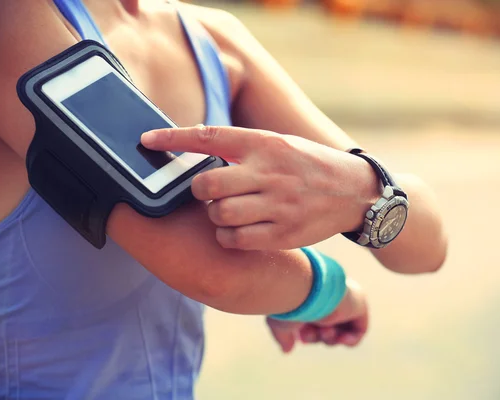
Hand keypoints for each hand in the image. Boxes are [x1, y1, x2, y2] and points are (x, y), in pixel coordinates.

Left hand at [141, 126, 379, 249]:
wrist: (353, 191)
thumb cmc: (308, 164)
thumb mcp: (280, 144)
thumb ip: (243, 148)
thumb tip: (197, 150)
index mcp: (266, 144)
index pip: (209, 137)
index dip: (173, 138)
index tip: (146, 140)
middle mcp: (270, 172)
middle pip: (208, 183)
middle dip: (199, 190)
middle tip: (208, 191)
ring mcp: (278, 205)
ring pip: (220, 214)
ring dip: (214, 215)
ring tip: (226, 211)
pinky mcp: (284, 233)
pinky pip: (237, 239)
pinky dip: (228, 236)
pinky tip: (237, 230)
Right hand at [266, 279, 367, 352]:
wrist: (306, 290)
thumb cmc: (291, 304)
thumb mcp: (280, 323)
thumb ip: (283, 337)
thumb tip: (288, 350)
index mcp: (310, 298)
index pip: (312, 323)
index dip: (308, 335)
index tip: (302, 337)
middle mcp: (328, 298)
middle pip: (326, 329)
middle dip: (317, 337)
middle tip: (310, 333)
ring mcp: (343, 301)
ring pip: (340, 331)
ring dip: (330, 339)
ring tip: (326, 330)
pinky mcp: (358, 305)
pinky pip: (358, 332)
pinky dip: (349, 341)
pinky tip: (340, 337)